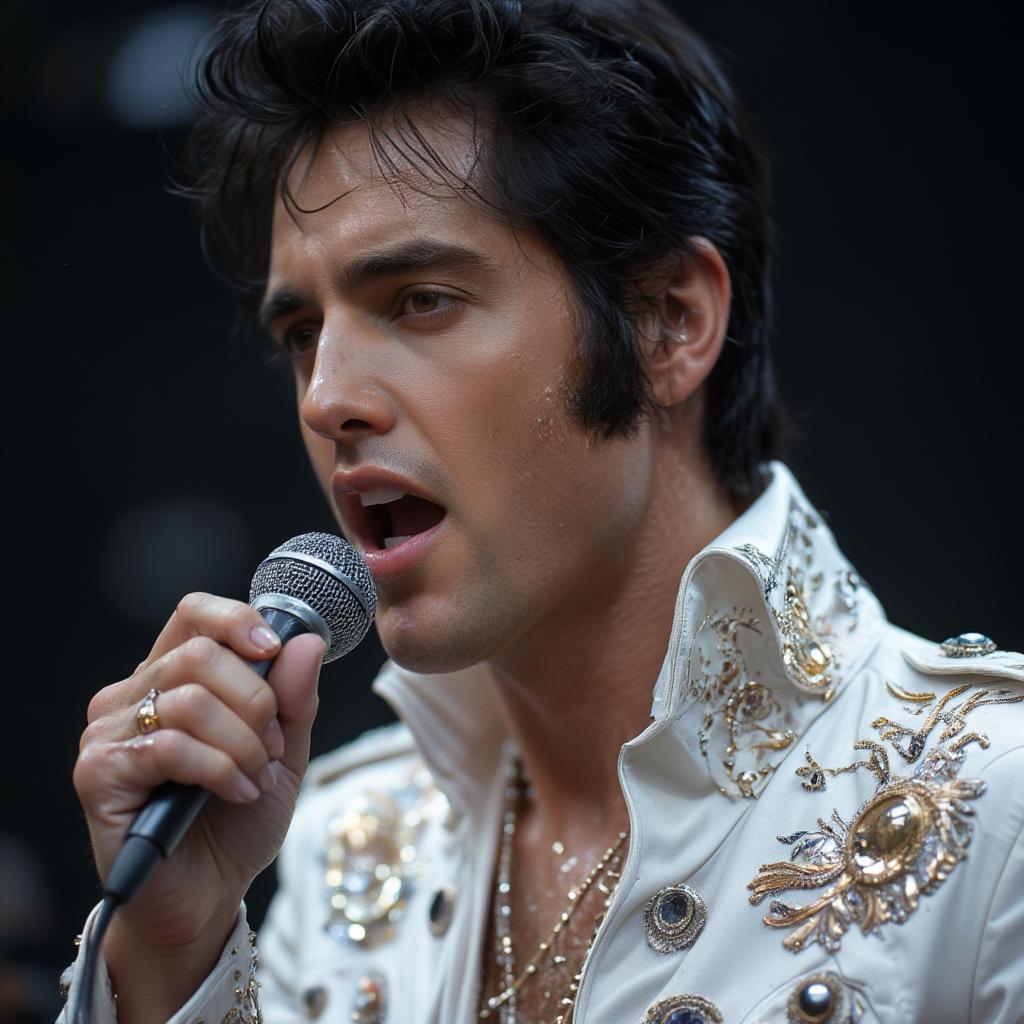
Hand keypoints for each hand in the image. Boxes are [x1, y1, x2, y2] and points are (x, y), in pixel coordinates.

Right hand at [73, 593, 324, 982]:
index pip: (194, 614)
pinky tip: (236, 793)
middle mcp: (133, 694)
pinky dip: (219, 769)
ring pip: (191, 700)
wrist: (207, 894)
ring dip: (242, 743)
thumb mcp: (282, 750)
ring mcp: (110, 732)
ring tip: (255, 777)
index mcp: (173, 677)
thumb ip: (294, 697)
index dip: (237, 620)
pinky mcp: (99, 772)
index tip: (274, 650)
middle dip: (255, 701)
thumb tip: (307, 641)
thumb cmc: (237, 820)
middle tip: (272, 747)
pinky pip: (171, 746)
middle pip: (201, 654)